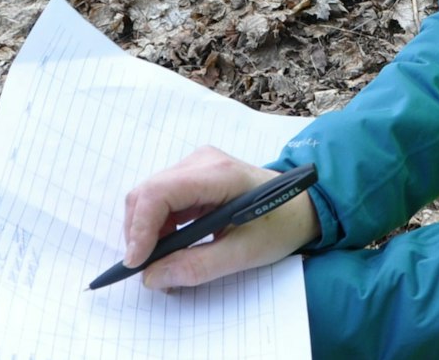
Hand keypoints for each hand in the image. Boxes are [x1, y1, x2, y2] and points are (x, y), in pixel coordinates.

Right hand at [122, 146, 320, 289]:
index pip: (159, 193)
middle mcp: (201, 161)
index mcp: (218, 174)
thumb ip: (197, 267)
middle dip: (140, 234)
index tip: (137, 264)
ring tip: (164, 263)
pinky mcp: (193, 177)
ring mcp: (195, 166)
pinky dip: (158, 227)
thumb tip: (152, 277)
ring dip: (147, 233)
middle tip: (150, 270)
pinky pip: (161, 200)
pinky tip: (173, 247)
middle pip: (147, 194)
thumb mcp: (244, 254)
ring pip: (149, 198)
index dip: (140, 229)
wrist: (302, 207)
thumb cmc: (280, 225)